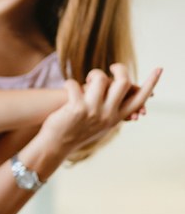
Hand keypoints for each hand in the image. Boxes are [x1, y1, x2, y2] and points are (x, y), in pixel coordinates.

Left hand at [40, 64, 161, 154]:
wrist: (55, 146)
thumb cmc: (76, 132)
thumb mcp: (99, 124)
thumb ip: (111, 110)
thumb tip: (121, 91)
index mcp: (115, 118)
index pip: (138, 99)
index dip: (150, 84)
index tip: (158, 69)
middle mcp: (107, 115)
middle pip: (123, 83)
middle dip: (119, 69)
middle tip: (112, 67)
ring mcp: (92, 112)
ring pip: (101, 79)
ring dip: (94, 74)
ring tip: (87, 80)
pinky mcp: (76, 108)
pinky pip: (76, 84)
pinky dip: (70, 83)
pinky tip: (67, 86)